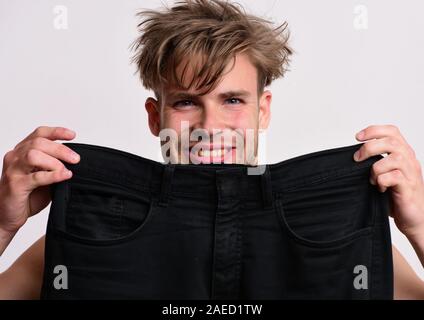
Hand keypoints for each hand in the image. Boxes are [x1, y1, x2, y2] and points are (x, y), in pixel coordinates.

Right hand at [0, 126, 79, 235]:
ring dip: (54, 161)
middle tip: (76, 159)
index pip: (39, 134)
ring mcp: (13, 170)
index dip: (56, 132)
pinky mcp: (15, 185)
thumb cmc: (27, 195)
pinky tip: (64, 176)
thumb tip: (75, 161)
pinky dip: (53, 175)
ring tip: (66, 170)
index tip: (72, 135)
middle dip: (60, 149)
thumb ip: (55, 167)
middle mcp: (15, 157)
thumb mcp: (44, 177)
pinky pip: (35, 177)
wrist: (7, 215)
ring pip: (33, 155)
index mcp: (22, 151)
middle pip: (39, 143)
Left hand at [353, 124, 423, 239]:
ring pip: (395, 158)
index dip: (374, 130)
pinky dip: (381, 180)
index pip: (392, 131)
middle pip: (392, 141)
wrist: (414, 218)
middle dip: (370, 147)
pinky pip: (395, 177)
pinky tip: (379, 188)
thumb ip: (375, 163)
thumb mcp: (384, 174)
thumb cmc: (397, 196)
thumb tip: (353, 156)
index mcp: (403, 154)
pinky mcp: (409, 188)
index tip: (357, 137)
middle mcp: (409, 161)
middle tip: (357, 158)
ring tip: (371, 178)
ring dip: (376, 167)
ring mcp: (411, 174)